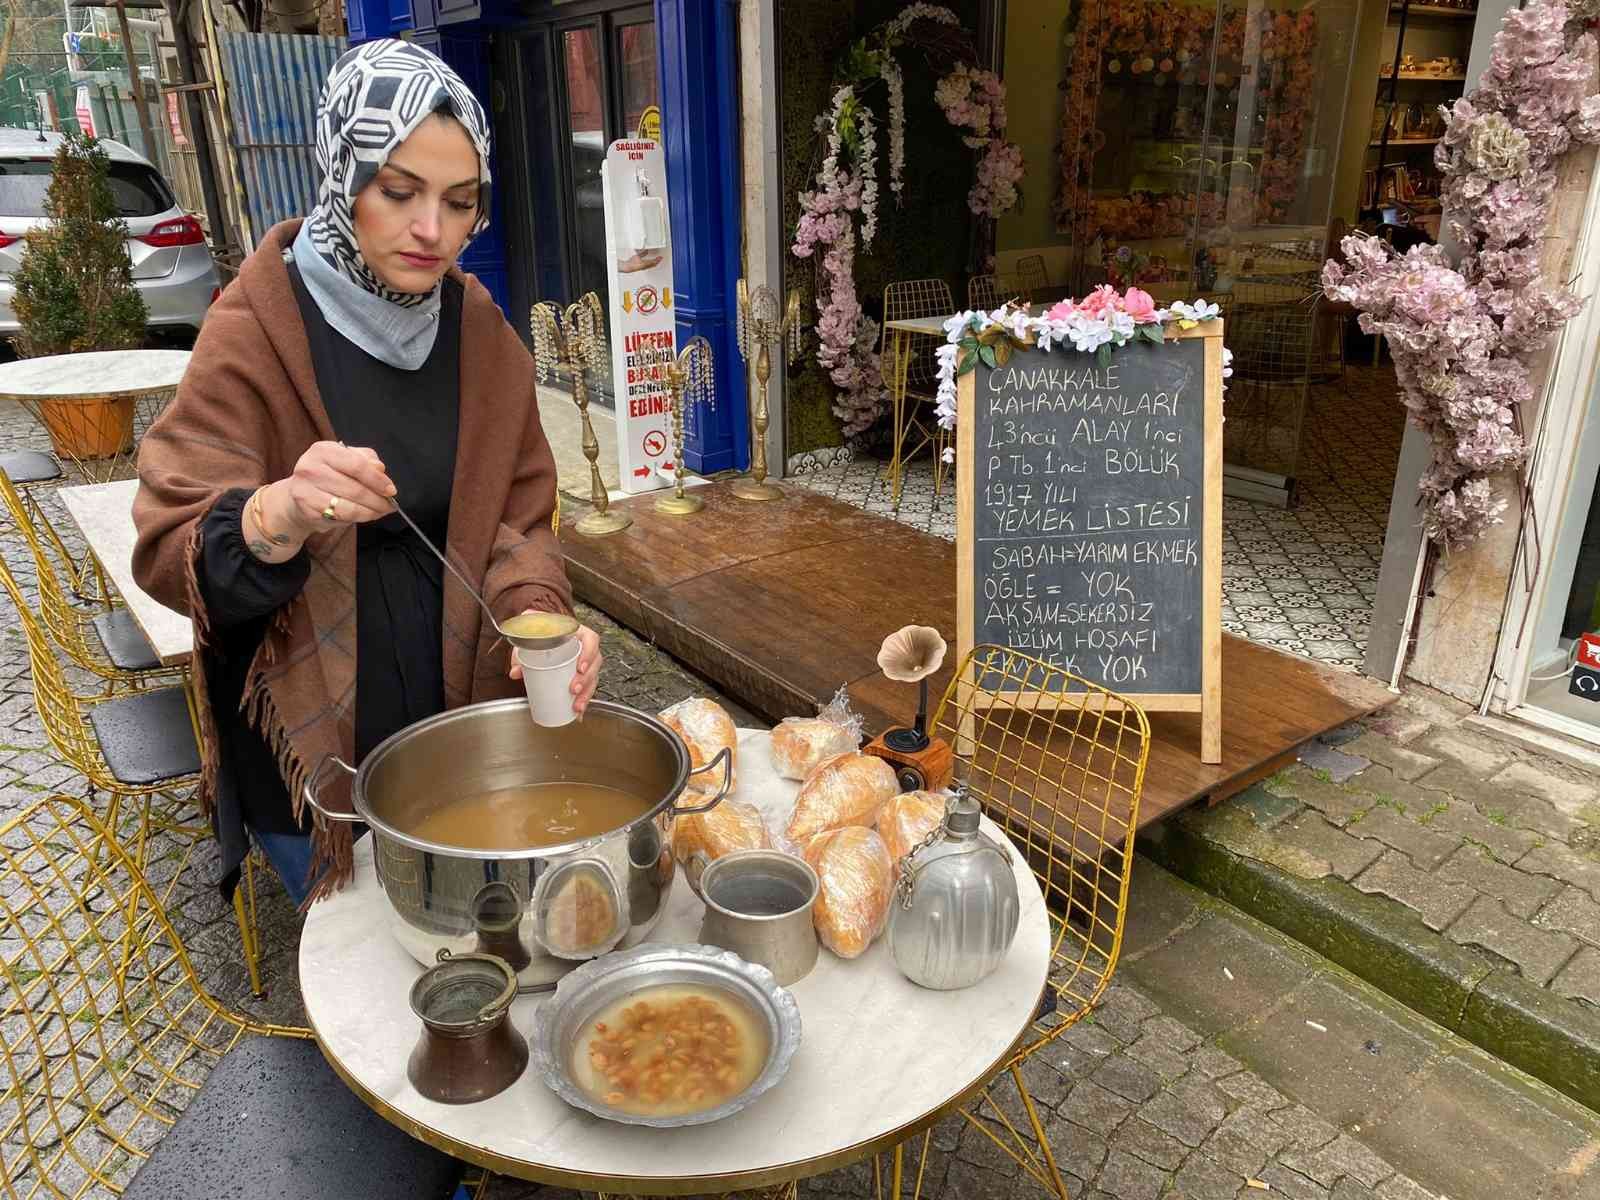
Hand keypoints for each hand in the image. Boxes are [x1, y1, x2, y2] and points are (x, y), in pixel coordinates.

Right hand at [268, 442, 395, 537]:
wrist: (298, 494)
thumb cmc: (328, 475)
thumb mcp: (346, 459)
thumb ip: (365, 460)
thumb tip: (380, 468)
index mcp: (323, 450)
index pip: (357, 465)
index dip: (377, 479)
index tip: (391, 490)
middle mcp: (310, 467)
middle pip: (354, 488)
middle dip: (377, 499)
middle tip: (390, 505)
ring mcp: (305, 489)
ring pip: (349, 506)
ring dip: (370, 512)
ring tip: (380, 511)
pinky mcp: (307, 509)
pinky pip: (340, 517)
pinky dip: (358, 518)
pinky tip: (365, 516)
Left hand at [509, 621, 602, 715]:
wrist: (539, 636)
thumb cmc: (539, 632)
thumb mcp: (529, 637)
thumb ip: (521, 652)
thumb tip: (516, 671)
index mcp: (577, 632)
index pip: (591, 640)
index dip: (589, 654)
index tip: (580, 668)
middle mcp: (584, 646)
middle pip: (594, 663)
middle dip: (586, 679)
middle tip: (573, 689)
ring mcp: (585, 661)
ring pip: (593, 677)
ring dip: (586, 693)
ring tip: (576, 705)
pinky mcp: (581, 674)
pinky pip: (588, 687)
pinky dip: (582, 701)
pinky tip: (578, 713)